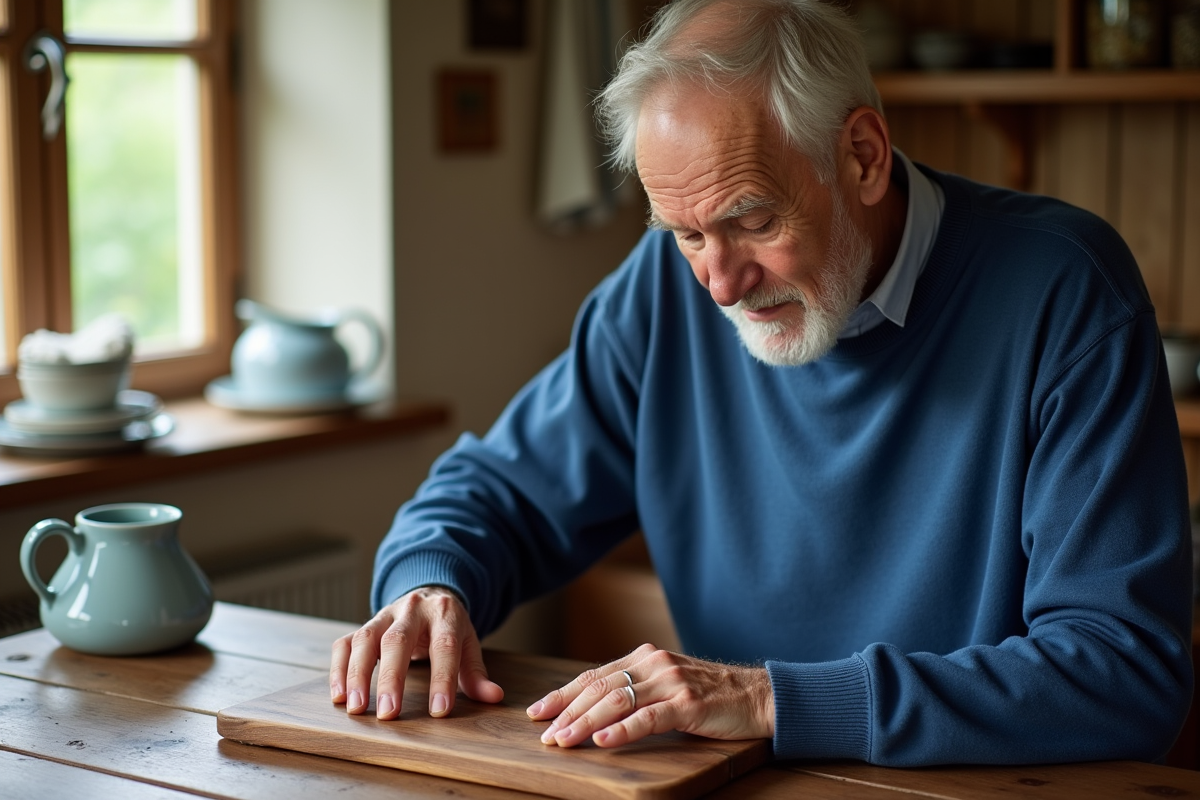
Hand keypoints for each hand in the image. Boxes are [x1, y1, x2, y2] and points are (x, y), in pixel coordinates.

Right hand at [329, 586, 503, 719]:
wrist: (430, 593)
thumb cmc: (449, 626)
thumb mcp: (469, 643)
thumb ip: (476, 672)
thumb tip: (494, 698)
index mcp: (445, 613)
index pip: (445, 646)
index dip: (443, 679)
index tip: (438, 711)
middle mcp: (413, 609)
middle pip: (398, 640)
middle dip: (392, 678)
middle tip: (388, 714)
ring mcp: (385, 614)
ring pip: (366, 638)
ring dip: (357, 674)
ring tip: (356, 708)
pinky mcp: (365, 623)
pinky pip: (345, 642)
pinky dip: (338, 668)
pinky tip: (338, 695)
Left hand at [526, 643, 773, 747]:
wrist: (758, 696)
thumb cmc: (711, 695)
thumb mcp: (667, 685)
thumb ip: (637, 688)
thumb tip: (595, 708)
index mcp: (645, 657)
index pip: (594, 676)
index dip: (563, 694)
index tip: (538, 712)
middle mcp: (654, 664)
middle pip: (599, 688)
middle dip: (567, 712)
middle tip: (544, 733)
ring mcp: (671, 682)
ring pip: (617, 701)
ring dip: (584, 722)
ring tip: (563, 740)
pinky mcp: (688, 704)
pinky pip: (648, 717)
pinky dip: (622, 730)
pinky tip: (602, 740)